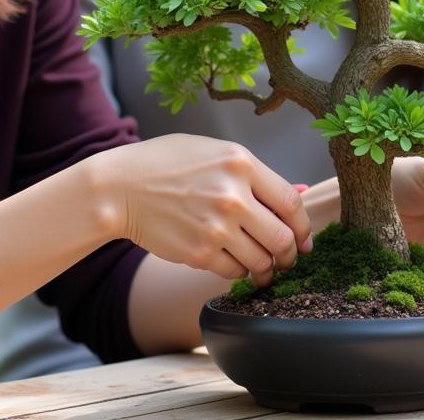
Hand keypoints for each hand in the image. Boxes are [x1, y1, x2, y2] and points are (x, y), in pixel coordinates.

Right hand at [95, 134, 311, 286]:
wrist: (120, 187)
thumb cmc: (167, 164)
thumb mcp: (213, 152)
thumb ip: (255, 174)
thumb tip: (301, 191)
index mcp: (241, 162)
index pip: (291, 202)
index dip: (303, 226)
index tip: (303, 238)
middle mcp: (233, 195)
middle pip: (282, 238)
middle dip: (290, 254)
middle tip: (287, 258)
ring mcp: (216, 225)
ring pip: (261, 261)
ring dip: (266, 268)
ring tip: (261, 264)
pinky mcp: (199, 252)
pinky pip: (234, 271)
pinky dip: (238, 271)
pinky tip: (231, 261)